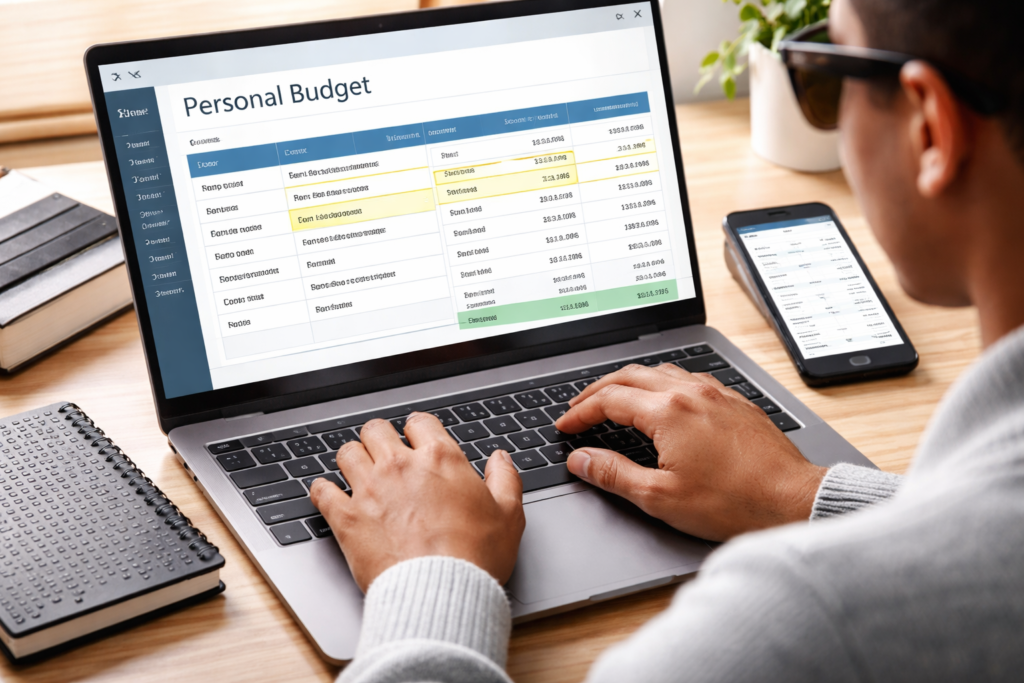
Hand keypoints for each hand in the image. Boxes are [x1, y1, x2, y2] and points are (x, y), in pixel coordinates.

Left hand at [310, 412, 524, 591]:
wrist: (440, 592)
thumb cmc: (475, 556)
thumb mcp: (508, 515)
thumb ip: (505, 479)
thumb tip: (500, 459)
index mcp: (440, 459)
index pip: (420, 422)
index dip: (418, 431)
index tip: (418, 442)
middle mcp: (401, 466)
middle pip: (376, 430)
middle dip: (380, 439)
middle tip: (385, 454)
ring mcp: (370, 489)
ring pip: (347, 452)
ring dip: (353, 459)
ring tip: (358, 471)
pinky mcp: (347, 518)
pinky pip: (322, 491)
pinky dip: (323, 491)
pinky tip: (329, 495)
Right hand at [556, 363, 824, 540]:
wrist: (792, 500)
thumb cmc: (733, 502)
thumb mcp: (660, 496)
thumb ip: (613, 474)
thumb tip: (580, 459)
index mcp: (668, 412)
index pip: (609, 400)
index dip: (580, 413)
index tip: (566, 426)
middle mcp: (691, 393)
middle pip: (630, 376)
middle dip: (598, 389)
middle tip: (579, 407)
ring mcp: (716, 394)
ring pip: (661, 372)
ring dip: (630, 382)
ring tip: (615, 398)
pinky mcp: (735, 402)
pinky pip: (689, 378)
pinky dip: (663, 383)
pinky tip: (664, 400)